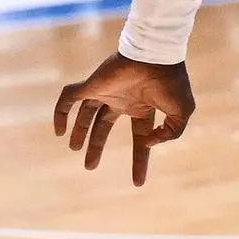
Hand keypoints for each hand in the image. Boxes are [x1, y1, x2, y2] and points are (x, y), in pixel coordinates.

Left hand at [53, 54, 197, 184]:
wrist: (155, 55)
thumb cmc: (171, 82)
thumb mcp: (181, 114)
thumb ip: (170, 133)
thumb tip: (146, 144)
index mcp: (142, 107)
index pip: (138, 138)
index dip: (139, 160)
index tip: (137, 182)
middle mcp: (121, 101)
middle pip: (103, 127)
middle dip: (95, 147)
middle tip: (89, 167)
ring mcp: (105, 92)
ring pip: (86, 115)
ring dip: (78, 133)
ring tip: (73, 148)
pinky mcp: (91, 85)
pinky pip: (68, 99)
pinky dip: (60, 114)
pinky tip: (57, 131)